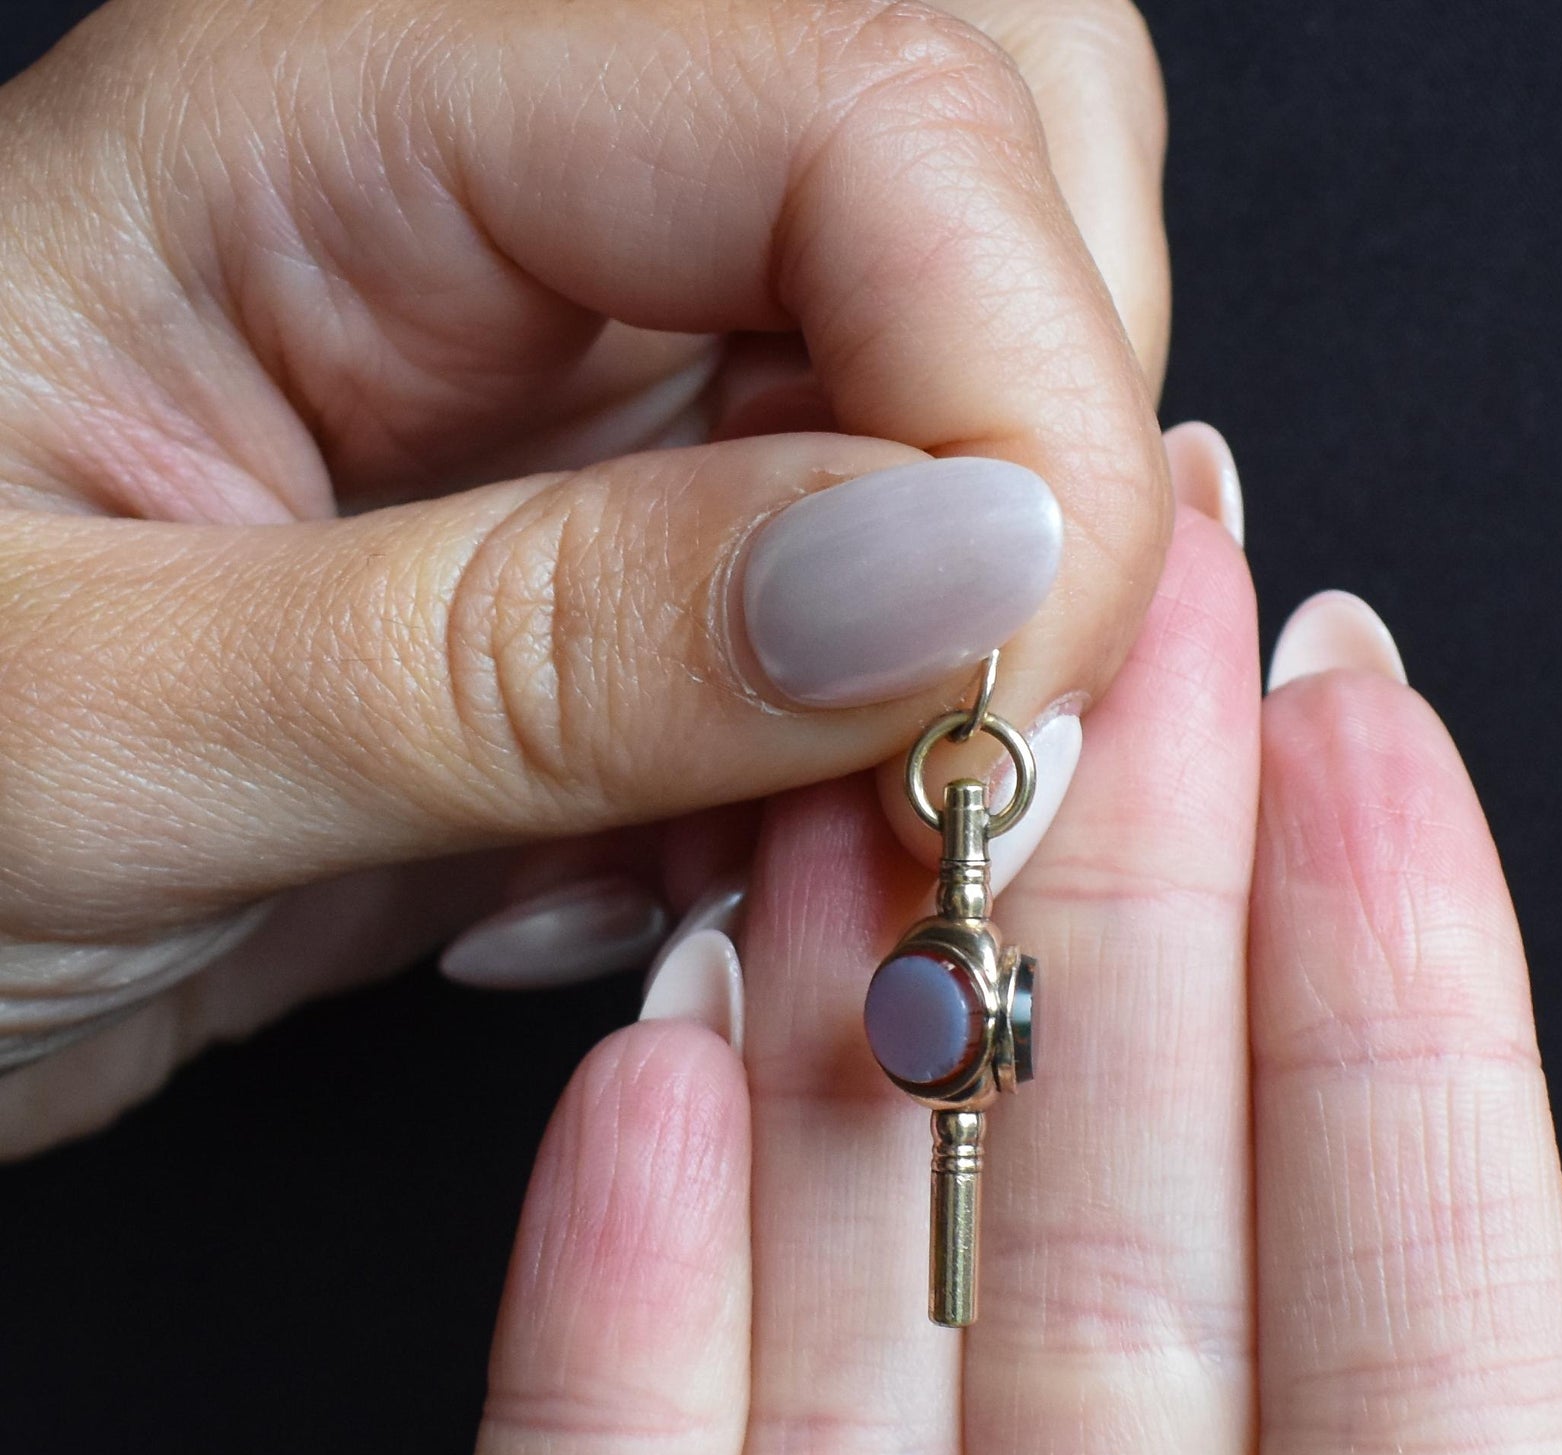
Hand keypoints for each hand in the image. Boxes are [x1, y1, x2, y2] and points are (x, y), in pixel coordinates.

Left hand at [0, 0, 1170, 1153]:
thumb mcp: (114, 729)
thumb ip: (533, 644)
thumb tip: (955, 575)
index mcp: (347, 106)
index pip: (875, 98)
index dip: (1021, 405)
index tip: (989, 709)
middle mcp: (518, 176)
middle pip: (1004, 152)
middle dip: (1049, 476)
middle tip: (945, 762)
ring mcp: (603, 345)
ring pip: (992, 371)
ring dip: (981, 623)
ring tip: (781, 833)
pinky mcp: (652, 512)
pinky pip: (909, 563)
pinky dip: (890, 728)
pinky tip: (716, 851)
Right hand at [424, 511, 1561, 1454]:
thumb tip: (1418, 1191)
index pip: (1428, 1395)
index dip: (1396, 1039)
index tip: (1355, 724)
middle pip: (1116, 1350)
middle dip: (1098, 980)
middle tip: (1081, 660)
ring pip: (840, 1442)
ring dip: (818, 1113)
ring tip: (824, 817)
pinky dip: (593, 1392)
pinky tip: (632, 1114)